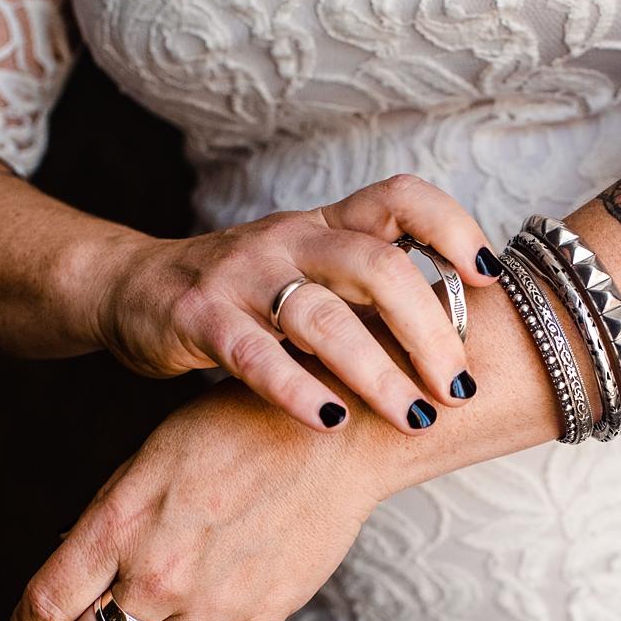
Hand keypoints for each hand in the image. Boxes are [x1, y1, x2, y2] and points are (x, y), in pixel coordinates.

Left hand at [8, 377, 393, 620]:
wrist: (332, 438)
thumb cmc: (242, 427)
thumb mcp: (155, 452)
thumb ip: (113, 511)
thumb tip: (75, 554)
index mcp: (121, 523)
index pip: (46, 605)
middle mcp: (160, 573)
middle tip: (96, 618)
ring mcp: (213, 601)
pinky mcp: (263, 616)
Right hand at [90, 175, 502, 433]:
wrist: (131, 287)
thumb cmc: (244, 291)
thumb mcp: (309, 273)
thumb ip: (368, 294)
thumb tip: (463, 338)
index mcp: (326, 223)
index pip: (399, 197)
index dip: (452, 228)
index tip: (489, 277)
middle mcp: (291, 239)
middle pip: (378, 265)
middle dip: (429, 330)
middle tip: (459, 388)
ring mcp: (243, 275)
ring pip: (323, 316)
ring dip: (378, 372)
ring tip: (416, 419)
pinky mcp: (198, 318)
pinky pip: (254, 355)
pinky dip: (297, 390)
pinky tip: (332, 423)